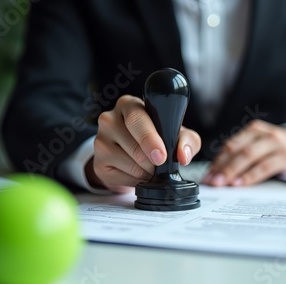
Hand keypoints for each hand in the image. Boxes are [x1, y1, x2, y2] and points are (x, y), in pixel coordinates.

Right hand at [86, 95, 201, 192]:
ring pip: (129, 163)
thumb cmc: (158, 138)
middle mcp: (109, 119)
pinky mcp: (98, 163)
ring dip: (146, 171)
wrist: (134, 155)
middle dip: (151, 160)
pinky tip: (138, 173)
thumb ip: (187, 140)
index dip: (150, 138)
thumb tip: (183, 156)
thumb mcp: (177, 134)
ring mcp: (101, 141)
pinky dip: (136, 180)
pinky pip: (122, 178)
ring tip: (150, 167)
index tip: (161, 155)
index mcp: (129, 105)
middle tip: (160, 164)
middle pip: (133, 145)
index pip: (136, 118)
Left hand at [204, 120, 285, 186]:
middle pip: (237, 150)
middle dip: (222, 167)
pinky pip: (265, 166)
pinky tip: (241, 183)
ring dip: (233, 171)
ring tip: (223, 184)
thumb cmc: (278, 150)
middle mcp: (264, 133)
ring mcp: (276, 143)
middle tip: (211, 182)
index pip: (230, 146)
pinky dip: (251, 175)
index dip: (217, 161)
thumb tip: (218, 175)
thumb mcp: (260, 146)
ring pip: (249, 156)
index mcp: (253, 130)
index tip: (207, 176)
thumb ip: (242, 156)